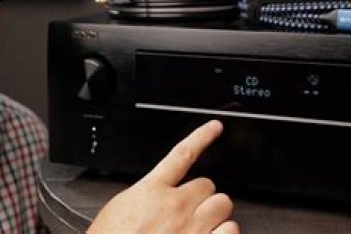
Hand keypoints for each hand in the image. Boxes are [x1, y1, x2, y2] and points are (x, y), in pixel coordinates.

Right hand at [87, 120, 237, 233]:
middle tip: (190, 210)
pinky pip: (231, 230)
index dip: (202, 136)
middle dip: (201, 197)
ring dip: (215, 214)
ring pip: (223, 205)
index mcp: (152, 192)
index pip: (182, 154)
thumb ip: (144, 196)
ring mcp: (192, 228)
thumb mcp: (119, 208)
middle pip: (208, 185)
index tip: (215, 127)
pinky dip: (225, 233)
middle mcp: (175, 207)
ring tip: (201, 226)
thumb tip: (156, 193)